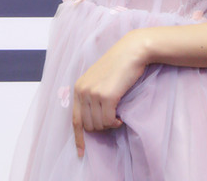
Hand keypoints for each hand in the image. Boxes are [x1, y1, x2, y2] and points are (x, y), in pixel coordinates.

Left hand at [72, 29, 148, 157]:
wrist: (131, 51)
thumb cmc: (118, 66)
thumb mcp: (98, 80)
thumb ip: (91, 96)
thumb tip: (92, 122)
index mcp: (78, 87)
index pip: (75, 120)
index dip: (79, 138)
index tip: (81, 153)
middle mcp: (82, 91)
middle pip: (88, 126)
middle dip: (101, 128)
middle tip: (112, 120)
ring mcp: (93, 93)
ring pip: (99, 125)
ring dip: (109, 125)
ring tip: (117, 116)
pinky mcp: (106, 96)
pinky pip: (109, 121)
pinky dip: (115, 123)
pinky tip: (120, 118)